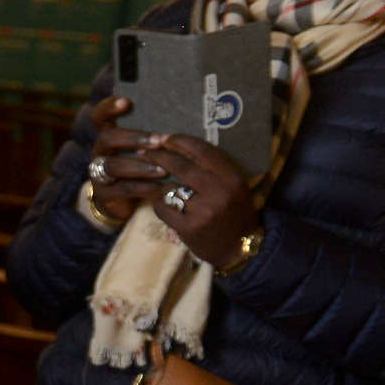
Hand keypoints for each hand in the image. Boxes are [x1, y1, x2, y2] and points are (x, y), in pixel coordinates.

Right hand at [84, 97, 165, 224]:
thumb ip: (154, 130)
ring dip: (140, 166)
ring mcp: (99, 172)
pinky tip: (161, 187)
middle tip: (158, 141)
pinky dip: (144, 187)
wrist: (128, 199)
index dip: (109, 107)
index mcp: (109, 133)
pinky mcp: (104, 194)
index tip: (127, 102)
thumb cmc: (144, 162)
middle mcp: (101, 151)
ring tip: (164, 169)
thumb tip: (182, 111)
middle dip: (133, 138)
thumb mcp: (147, 144)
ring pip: (113, 166)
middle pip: (107, 138)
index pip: (100, 115)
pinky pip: (123, 189)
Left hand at [134, 132, 260, 266]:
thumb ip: (214, 168)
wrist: (239, 247)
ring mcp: (203, 211)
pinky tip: (162, 205)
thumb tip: (180, 147)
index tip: (165, 137)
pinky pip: (162, 208)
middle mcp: (219, 191)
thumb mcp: (234, 185)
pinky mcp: (188, 228)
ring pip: (168, 189)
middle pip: (181, 166)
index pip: (202, 150)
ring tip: (161, 187)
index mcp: (232, 177)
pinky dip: (159, 205)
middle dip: (159, 156)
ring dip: (161, 186)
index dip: (180, 141)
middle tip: (144, 151)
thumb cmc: (235, 212)